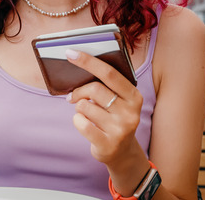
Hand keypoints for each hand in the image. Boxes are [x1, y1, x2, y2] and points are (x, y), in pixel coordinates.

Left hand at [65, 49, 143, 165]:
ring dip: (79, 107)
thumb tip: (78, 65)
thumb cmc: (114, 118)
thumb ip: (106, 85)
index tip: (70, 53)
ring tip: (86, 113)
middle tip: (73, 95)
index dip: (88, 61)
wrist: (122, 152)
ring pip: (85, 106)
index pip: (109, 73)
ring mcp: (120, 129)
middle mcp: (131, 112)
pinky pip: (81, 123)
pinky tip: (83, 122)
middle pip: (95, 89)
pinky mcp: (108, 144)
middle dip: (79, 90)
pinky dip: (77, 120)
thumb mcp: (118, 101)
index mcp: (134, 96)